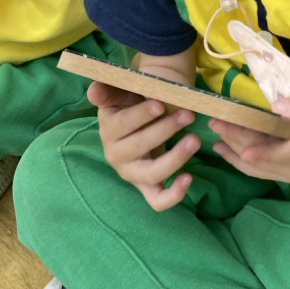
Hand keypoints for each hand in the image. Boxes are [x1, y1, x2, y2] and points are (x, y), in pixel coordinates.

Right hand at [87, 79, 200, 210]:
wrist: (141, 117)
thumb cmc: (130, 102)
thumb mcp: (120, 92)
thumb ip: (108, 89)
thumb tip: (94, 90)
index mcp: (109, 131)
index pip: (123, 124)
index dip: (141, 115)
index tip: (161, 103)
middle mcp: (117, 156)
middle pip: (139, 146)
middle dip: (165, 129)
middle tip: (188, 114)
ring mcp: (133, 174)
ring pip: (151, 174)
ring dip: (175, 158)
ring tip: (195, 139)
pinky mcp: (148, 187)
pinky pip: (158, 200)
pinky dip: (173, 195)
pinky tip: (189, 178)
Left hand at [209, 91, 289, 182]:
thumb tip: (276, 106)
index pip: (284, 152)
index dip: (260, 150)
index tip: (235, 141)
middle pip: (265, 159)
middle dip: (237, 141)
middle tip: (216, 120)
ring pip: (259, 167)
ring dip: (235, 150)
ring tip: (216, 131)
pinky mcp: (289, 178)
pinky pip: (262, 173)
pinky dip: (240, 162)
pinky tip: (224, 149)